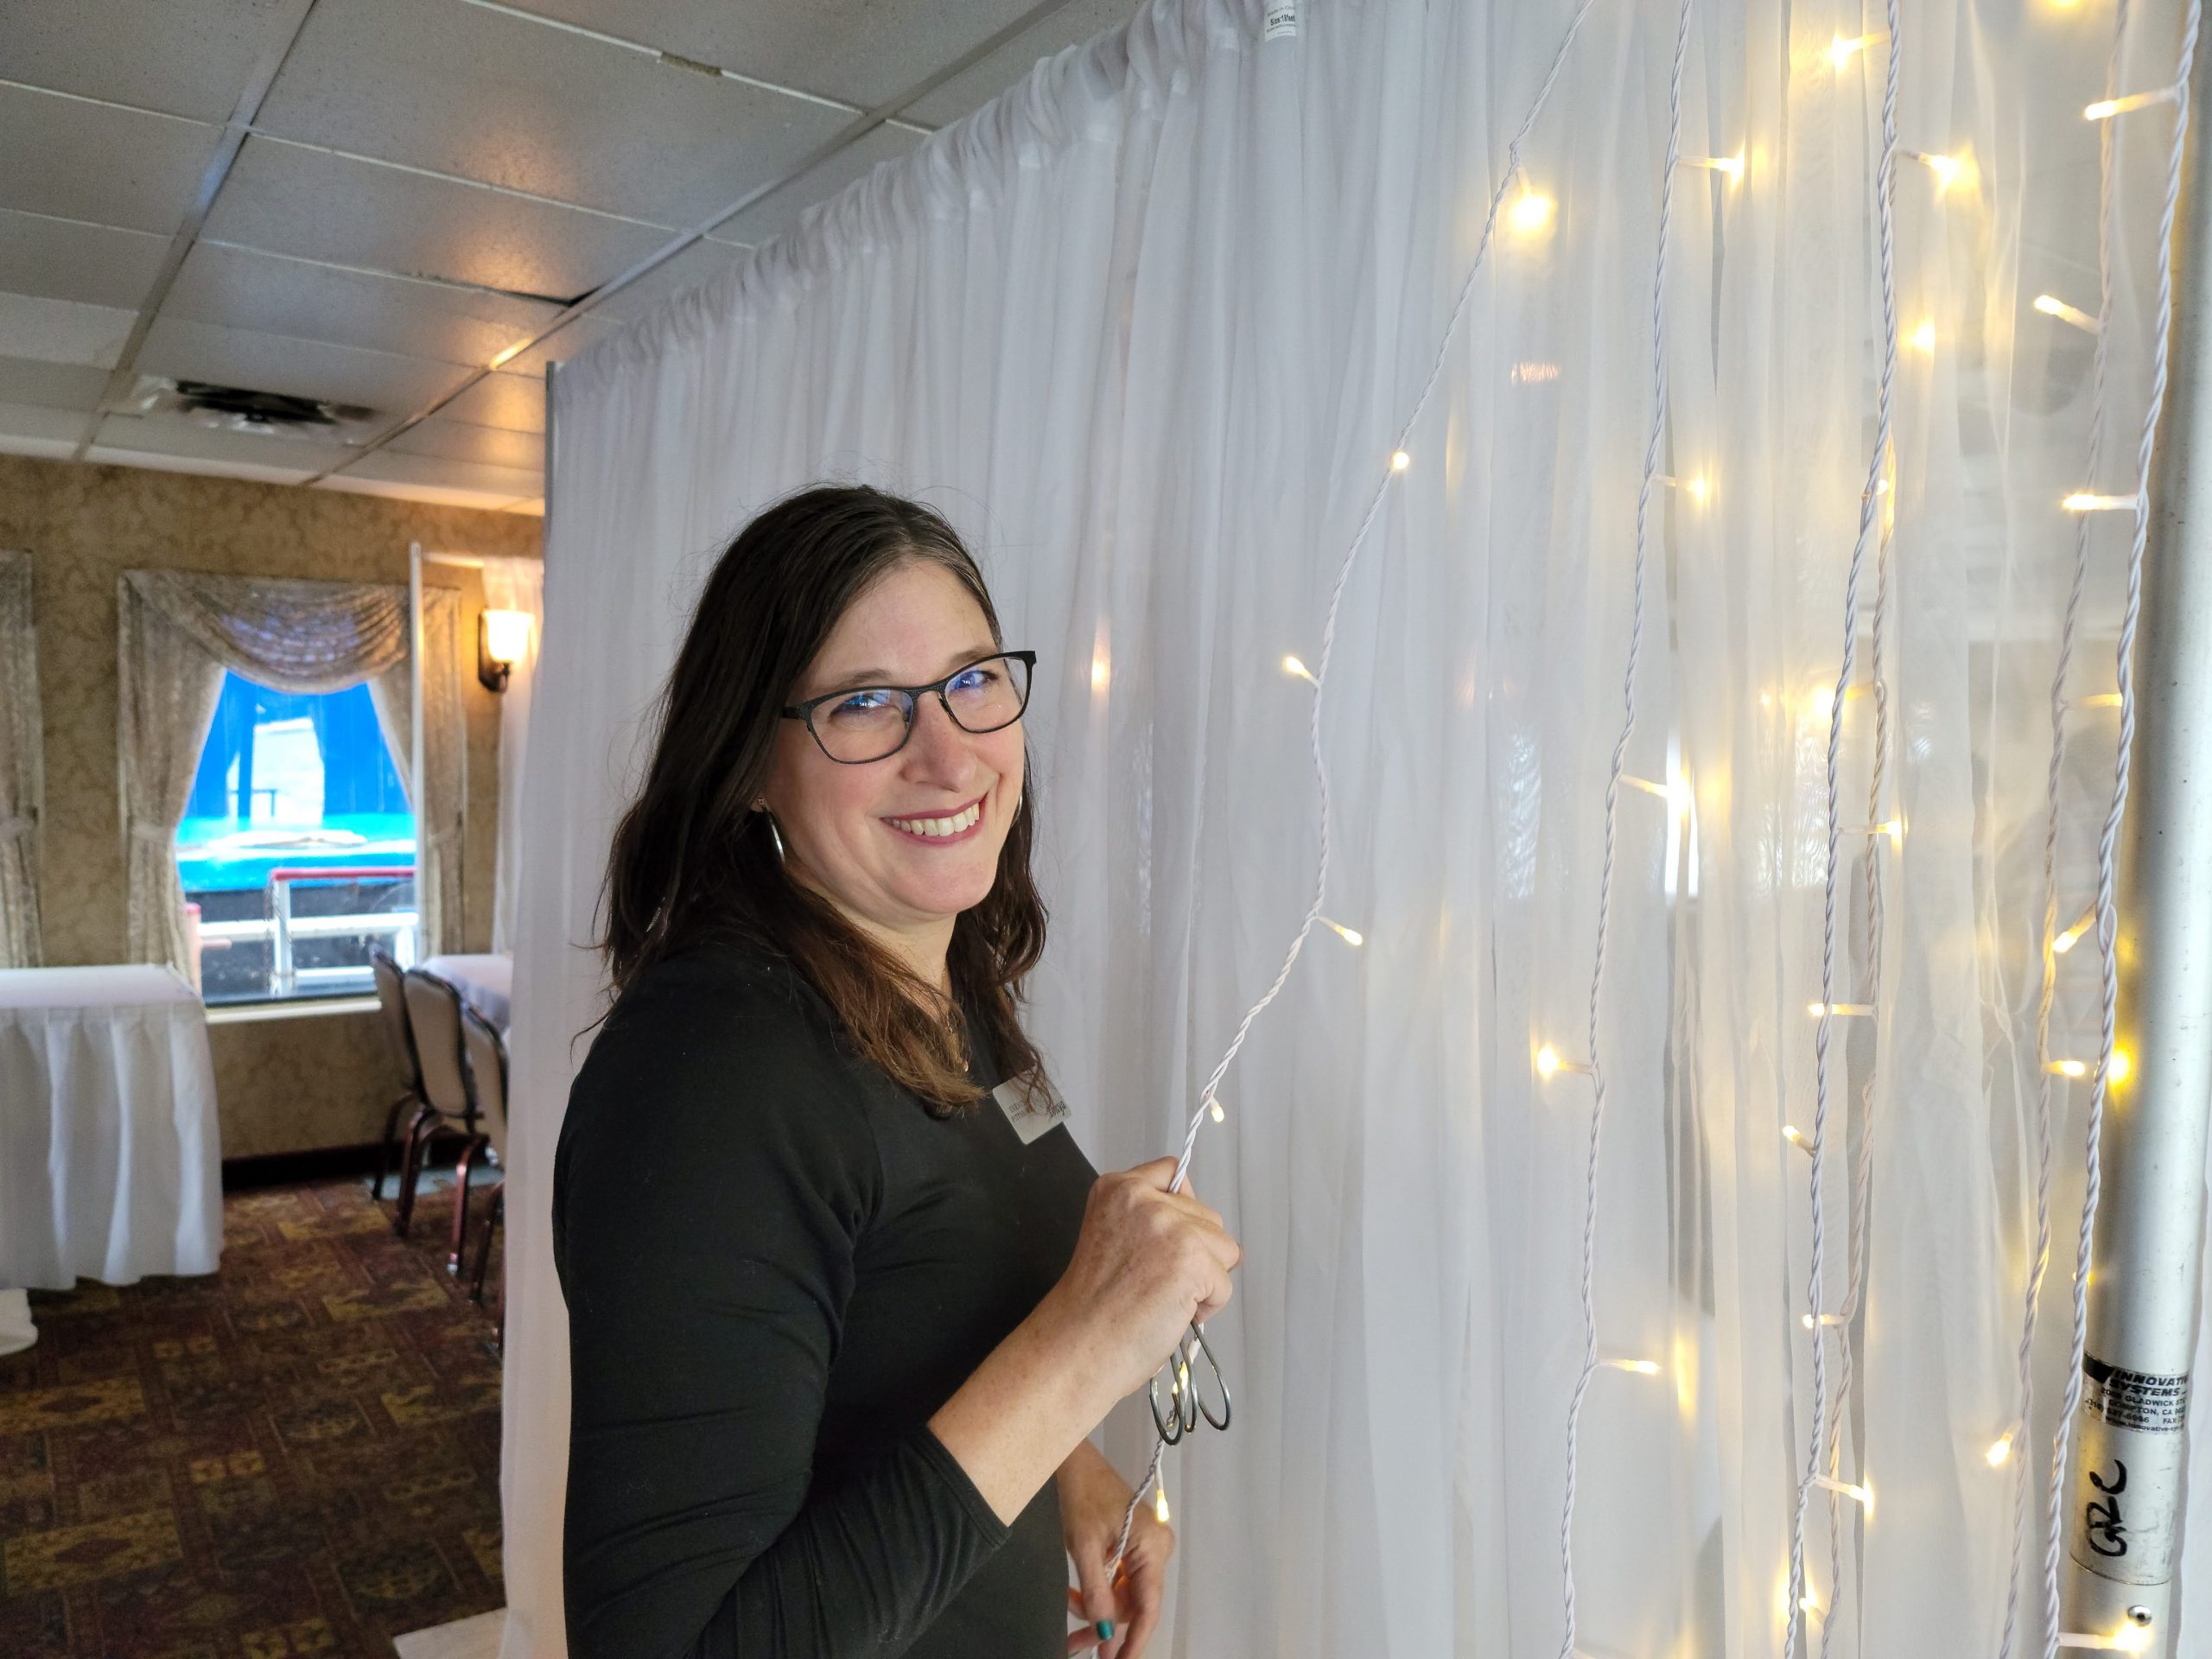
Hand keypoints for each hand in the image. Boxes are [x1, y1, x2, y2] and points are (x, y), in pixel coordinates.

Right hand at [1037, 1158, 1239, 1402]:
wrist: (1077, 1348)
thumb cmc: (1093, 1308)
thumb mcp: (1112, 1235)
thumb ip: (1149, 1218)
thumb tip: (1202, 1225)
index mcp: (1117, 1187)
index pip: (1174, 1173)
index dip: (1179, 1212)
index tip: (1164, 1243)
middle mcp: (1144, 1198)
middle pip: (1206, 1215)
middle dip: (1195, 1251)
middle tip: (1154, 1282)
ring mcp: (1169, 1227)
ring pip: (1223, 1248)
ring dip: (1204, 1280)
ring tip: (1163, 1298)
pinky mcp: (1191, 1259)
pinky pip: (1224, 1284)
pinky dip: (1208, 1306)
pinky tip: (1171, 1314)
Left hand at [1058, 1440, 1171, 1657]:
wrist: (1073, 1460)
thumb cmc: (1081, 1494)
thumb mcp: (1083, 1546)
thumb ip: (1095, 1593)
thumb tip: (1104, 1634)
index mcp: (1153, 1548)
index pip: (1149, 1607)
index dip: (1134, 1641)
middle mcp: (1157, 1549)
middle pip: (1134, 1604)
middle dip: (1104, 1625)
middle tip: (1074, 1647)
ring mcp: (1145, 1547)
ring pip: (1123, 1596)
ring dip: (1096, 1609)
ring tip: (1067, 1617)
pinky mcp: (1132, 1545)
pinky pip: (1117, 1580)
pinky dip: (1096, 1592)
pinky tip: (1074, 1597)